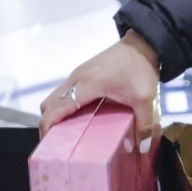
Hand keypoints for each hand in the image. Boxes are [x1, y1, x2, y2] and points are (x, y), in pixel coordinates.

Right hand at [40, 32, 163, 148]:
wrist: (142, 43)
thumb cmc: (140, 67)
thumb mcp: (144, 98)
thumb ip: (143, 123)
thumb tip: (141, 147)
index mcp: (87, 84)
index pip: (56, 108)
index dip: (47, 127)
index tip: (48, 145)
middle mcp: (76, 78)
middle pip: (48, 104)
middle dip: (49, 124)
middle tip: (59, 143)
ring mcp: (77, 75)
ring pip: (54, 98)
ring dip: (55, 115)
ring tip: (67, 134)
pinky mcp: (81, 74)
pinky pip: (64, 93)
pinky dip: (63, 107)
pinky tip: (77, 119)